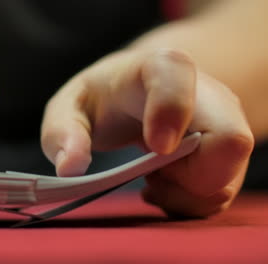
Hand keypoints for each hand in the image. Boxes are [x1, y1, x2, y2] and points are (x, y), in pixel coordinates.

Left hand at [41, 49, 253, 216]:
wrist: (137, 94)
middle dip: (184, 176)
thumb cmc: (102, 99)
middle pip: (228, 140)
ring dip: (182, 193)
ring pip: (225, 178)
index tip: (155, 148)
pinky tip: (164, 182)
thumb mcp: (69, 107)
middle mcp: (205, 93)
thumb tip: (70, 168)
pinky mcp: (227, 151)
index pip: (177, 79)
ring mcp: (224, 122)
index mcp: (160, 68)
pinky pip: (220, 193)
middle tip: (149, 175)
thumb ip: (62, 131)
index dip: (170, 112)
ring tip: (152, 178)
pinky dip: (189, 201)